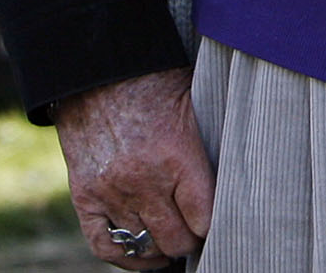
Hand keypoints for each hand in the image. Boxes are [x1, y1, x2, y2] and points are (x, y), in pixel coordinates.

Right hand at [54, 69, 211, 268]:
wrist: (98, 70)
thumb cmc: (154, 82)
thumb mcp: (194, 105)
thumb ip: (209, 146)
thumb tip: (241, 173)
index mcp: (177, 157)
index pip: (205, 220)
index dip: (214, 225)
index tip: (217, 220)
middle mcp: (144, 182)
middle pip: (175, 240)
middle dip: (189, 239)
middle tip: (194, 230)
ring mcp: (111, 193)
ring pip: (143, 247)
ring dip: (160, 246)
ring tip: (171, 239)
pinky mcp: (84, 197)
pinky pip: (105, 246)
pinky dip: (125, 257)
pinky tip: (141, 253)